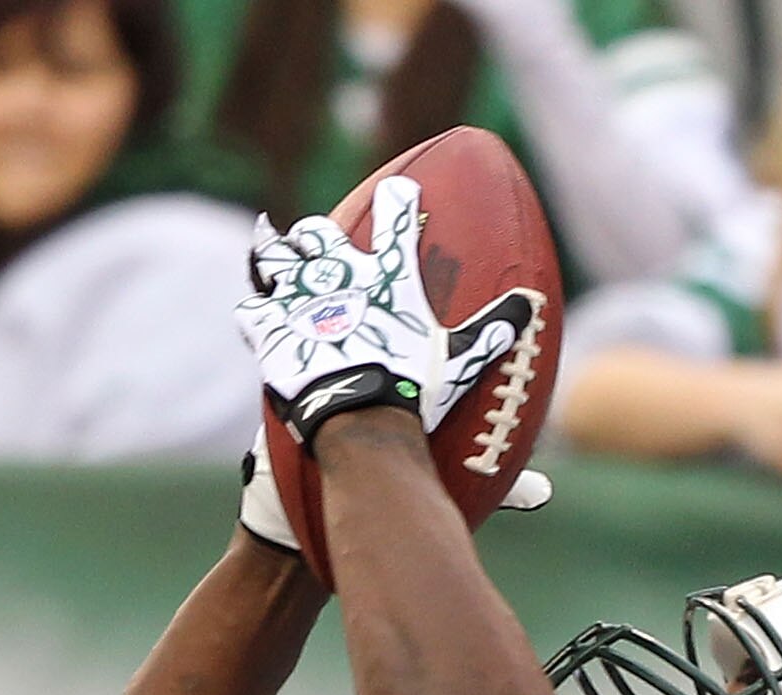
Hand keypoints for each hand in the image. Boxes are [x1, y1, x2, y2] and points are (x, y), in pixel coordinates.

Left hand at [237, 178, 539, 445]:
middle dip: (317, 233)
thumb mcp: (462, 360)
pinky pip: (251, 307)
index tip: (400, 191)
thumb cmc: (413, 389)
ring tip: (269, 246)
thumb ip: (494, 329)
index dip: (399, 200)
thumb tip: (530, 306)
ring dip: (274, 254)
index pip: (398, 219)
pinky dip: (255, 311)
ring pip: (276, 258)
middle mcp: (341, 276)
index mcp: (389, 279)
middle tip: (316, 238)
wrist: (357, 417)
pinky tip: (257, 313)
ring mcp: (300, 298)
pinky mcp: (270, 327)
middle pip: (319, 234)